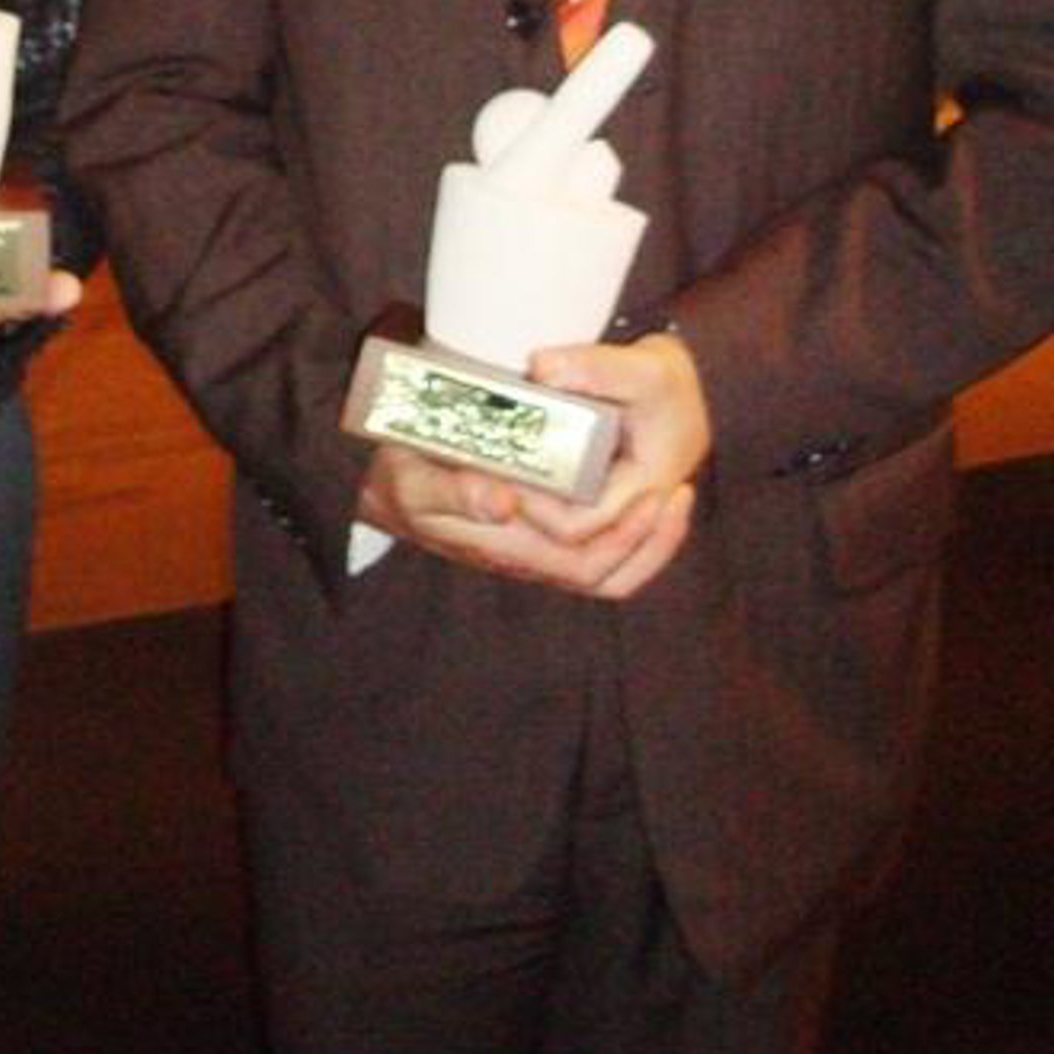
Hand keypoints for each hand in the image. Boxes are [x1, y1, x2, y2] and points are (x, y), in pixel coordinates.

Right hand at [356, 331, 708, 599]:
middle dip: (651, 541)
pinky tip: (637, 495)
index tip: (659, 494)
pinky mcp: (531, 531)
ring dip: (644, 540)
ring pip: (602, 568)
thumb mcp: (413, 479)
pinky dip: (622, 530)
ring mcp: (529, 549)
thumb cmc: (394, 478)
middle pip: (606, 576)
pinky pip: (589, 548)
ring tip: (675, 496)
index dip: (630, 540)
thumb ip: (452, 490)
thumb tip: (502, 501)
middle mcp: (525, 559)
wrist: (372, 485)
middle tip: (681, 491)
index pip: (585, 566)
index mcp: (506, 547)